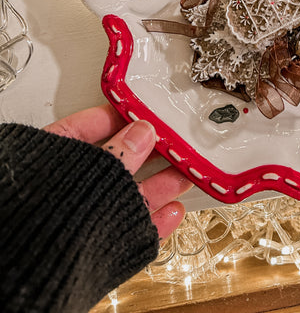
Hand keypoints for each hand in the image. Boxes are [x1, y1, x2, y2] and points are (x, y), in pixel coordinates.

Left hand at [44, 104, 191, 239]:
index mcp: (49, 162)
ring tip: (184, 171)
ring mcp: (82, 219)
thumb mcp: (83, 171)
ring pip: (127, 196)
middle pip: (113, 164)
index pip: (84, 130)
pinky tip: (172, 210)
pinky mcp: (97, 246)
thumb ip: (116, 153)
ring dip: (160, 183)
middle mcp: (65, 191)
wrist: (25, 278)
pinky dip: (155, 220)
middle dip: (147, 153)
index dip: (116, 118)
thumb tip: (141, 134)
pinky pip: (131, 228)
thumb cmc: (33, 218)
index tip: (143, 112)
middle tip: (172, 142)